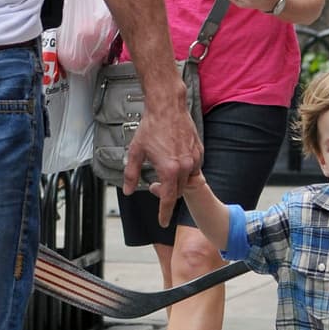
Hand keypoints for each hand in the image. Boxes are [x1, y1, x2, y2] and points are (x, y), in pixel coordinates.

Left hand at [126, 97, 203, 224]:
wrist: (167, 107)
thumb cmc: (151, 127)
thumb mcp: (136, 152)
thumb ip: (132, 174)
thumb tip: (128, 190)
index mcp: (169, 169)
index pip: (168, 199)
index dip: (164, 213)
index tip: (163, 222)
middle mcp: (185, 166)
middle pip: (177, 192)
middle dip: (167, 194)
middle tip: (155, 186)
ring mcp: (194, 159)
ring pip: (187, 181)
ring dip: (177, 182)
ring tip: (165, 171)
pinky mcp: (199, 151)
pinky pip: (194, 169)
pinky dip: (186, 171)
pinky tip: (176, 162)